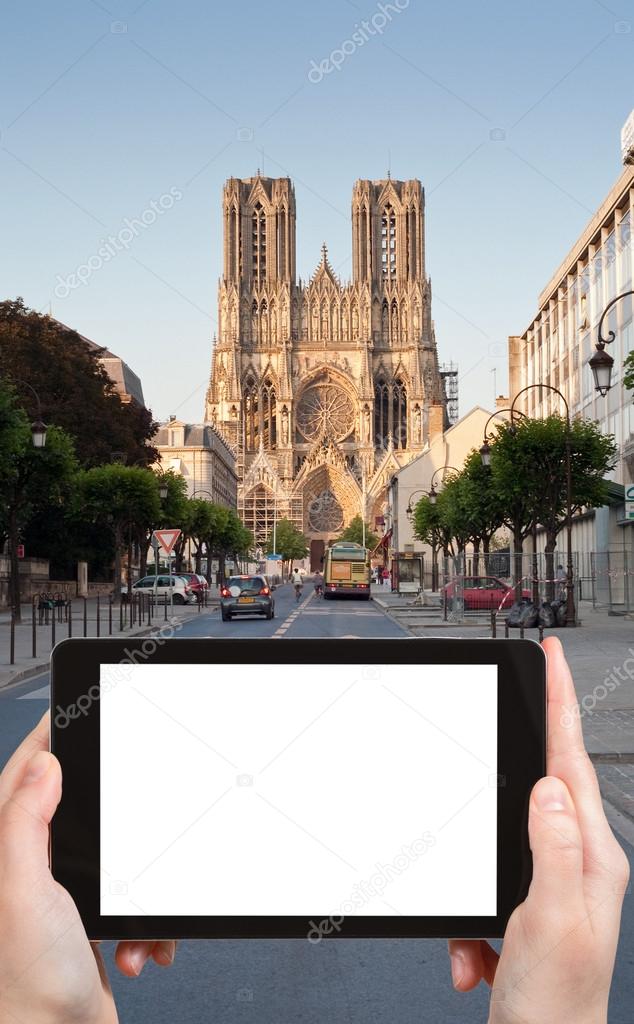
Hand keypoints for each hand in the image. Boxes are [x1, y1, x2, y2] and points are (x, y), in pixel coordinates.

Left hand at [0, 713, 175, 1023]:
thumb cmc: (24, 989)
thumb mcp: (21, 893)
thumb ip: (24, 823)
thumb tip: (41, 763)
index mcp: (6, 853)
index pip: (25, 775)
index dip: (51, 739)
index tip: (77, 710)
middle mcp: (30, 869)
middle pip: (78, 809)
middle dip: (116, 816)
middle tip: (135, 805)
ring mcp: (62, 896)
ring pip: (116, 856)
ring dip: (138, 884)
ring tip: (133, 913)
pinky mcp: (89, 922)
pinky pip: (131, 900)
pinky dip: (144, 923)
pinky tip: (139, 945)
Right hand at [448, 636, 629, 1023]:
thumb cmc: (556, 1009)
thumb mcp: (550, 922)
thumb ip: (552, 848)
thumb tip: (547, 786)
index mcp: (592, 858)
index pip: (572, 761)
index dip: (562, 703)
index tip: (553, 657)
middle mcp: (577, 864)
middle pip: (537, 789)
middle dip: (502, 782)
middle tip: (496, 737)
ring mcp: (551, 886)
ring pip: (497, 842)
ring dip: (473, 896)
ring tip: (479, 948)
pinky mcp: (524, 909)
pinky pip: (483, 889)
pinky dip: (467, 928)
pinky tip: (475, 963)